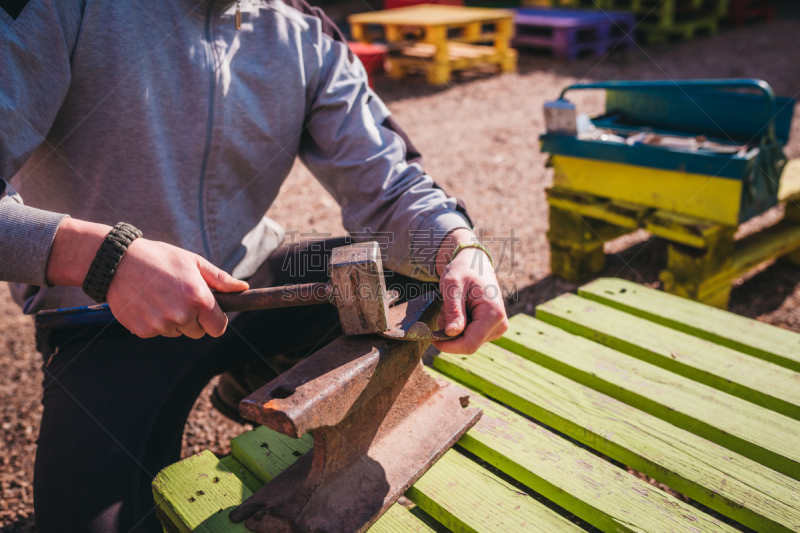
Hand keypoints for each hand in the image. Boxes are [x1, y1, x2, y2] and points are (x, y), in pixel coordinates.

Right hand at [106, 239, 247, 337]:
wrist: (117, 261)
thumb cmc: (160, 258)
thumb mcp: (193, 262)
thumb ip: (220, 280)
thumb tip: (243, 288)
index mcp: (199, 298)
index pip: (218, 328)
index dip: (215, 320)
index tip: (209, 312)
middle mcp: (181, 315)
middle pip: (197, 332)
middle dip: (194, 320)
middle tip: (180, 298)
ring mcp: (161, 325)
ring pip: (176, 332)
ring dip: (173, 321)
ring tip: (161, 296)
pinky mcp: (142, 330)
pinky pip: (157, 332)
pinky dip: (154, 322)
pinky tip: (147, 302)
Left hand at [432, 228, 507, 353]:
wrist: (474, 263)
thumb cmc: (463, 270)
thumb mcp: (453, 285)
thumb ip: (454, 310)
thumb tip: (452, 333)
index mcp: (493, 314)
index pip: (470, 344)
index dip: (448, 345)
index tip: (430, 336)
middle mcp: (500, 325)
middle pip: (467, 344)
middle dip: (450, 333)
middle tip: (444, 311)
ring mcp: (497, 328)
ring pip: (467, 341)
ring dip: (453, 329)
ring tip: (453, 307)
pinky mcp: (491, 329)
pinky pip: (469, 337)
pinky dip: (459, 327)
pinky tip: (459, 311)